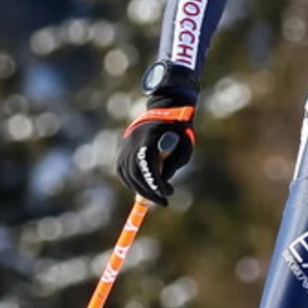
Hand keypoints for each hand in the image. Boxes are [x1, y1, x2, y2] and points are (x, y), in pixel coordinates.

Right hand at [116, 63, 199, 204]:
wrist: (166, 107)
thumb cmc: (179, 127)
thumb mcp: (184, 146)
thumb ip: (172, 165)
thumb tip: (161, 184)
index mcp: (149, 138)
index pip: (147, 167)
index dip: (155, 185)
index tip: (166, 197)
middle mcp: (134, 141)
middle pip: (134, 173)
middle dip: (148, 191)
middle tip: (162, 201)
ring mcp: (126, 144)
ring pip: (126, 173)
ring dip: (139, 188)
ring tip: (155, 195)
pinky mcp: (124, 148)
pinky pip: (123, 170)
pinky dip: (131, 181)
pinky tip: (142, 187)